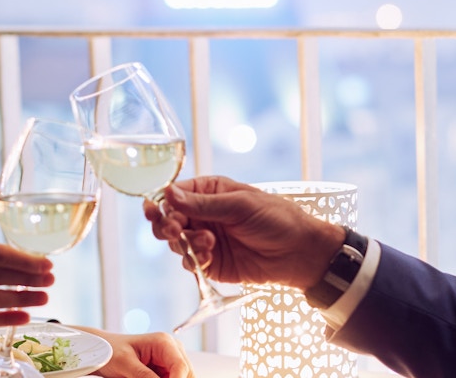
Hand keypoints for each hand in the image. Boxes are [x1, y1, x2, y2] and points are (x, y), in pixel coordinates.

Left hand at [83, 329, 192, 377]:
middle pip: (186, 374)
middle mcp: (171, 349)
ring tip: (139, 377)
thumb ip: (145, 377)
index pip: (181, 367)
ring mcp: (170, 360)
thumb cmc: (110, 351)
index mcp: (164, 342)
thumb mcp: (126, 365)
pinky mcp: (165, 370)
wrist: (101, 350)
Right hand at [144, 175, 343, 289]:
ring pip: (176, 242)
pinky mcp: (212, 263)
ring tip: (207, 243)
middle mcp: (204, 214)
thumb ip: (203, 204)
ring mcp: (206, 239)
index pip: (175, 194)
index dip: (162, 202)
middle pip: (169, 219)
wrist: (300, 253)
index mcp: (209, 192)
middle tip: (174, 230)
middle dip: (166, 225)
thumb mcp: (240, 205)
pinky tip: (208, 256)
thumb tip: (169, 193)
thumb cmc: (276, 218)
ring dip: (184, 243)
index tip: (155, 210)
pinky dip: (193, 260)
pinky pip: (190, 262)